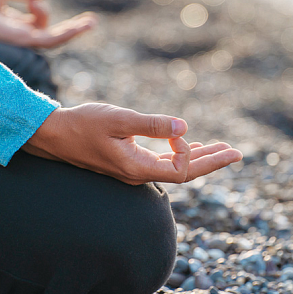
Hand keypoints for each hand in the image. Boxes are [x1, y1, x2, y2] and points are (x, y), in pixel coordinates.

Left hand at [0, 0, 96, 47]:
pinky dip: (67, 33)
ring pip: (55, 40)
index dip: (42, 10)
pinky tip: (80, 26)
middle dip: (71, 29)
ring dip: (75, 32)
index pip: (34, 21)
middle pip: (50, 34)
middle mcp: (18, 33)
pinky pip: (51, 40)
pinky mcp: (23, 40)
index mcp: (11, 22)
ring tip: (90, 22)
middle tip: (91, 22)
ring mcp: (21, 38)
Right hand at [22, 103, 242, 184]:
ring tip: (224, 149)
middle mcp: (139, 174)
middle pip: (185, 173)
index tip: (175, 130)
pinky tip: (190, 144)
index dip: (189, 151)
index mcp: (137, 169)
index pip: (181, 171)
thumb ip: (151, 124)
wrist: (53, 134)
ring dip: (200, 156)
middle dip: (213, 161)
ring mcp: (134, 169)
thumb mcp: (118, 119)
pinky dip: (181, 152)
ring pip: (176, 167)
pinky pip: (163, 161)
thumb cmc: (83, 124)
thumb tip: (184, 126)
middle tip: (238, 153)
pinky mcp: (129, 161)